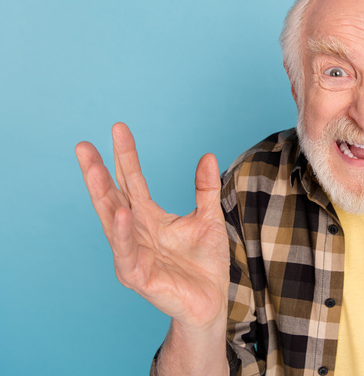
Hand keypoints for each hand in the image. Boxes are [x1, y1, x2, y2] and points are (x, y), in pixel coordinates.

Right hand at [75, 123, 229, 330]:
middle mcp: (135, 233)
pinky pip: (126, 253)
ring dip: (102, 195)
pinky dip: (122, 233)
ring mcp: (133, 254)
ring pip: (112, 221)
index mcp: (149, 218)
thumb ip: (205, 189)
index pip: (131, 182)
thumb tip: (207, 155)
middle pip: (112, 197)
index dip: (125, 156)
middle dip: (98, 172)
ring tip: (94, 169)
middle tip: (84, 146)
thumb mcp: (209, 219)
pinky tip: (122, 212)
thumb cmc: (206, 263)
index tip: (119, 128)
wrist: (212, 301)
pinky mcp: (138, 276)